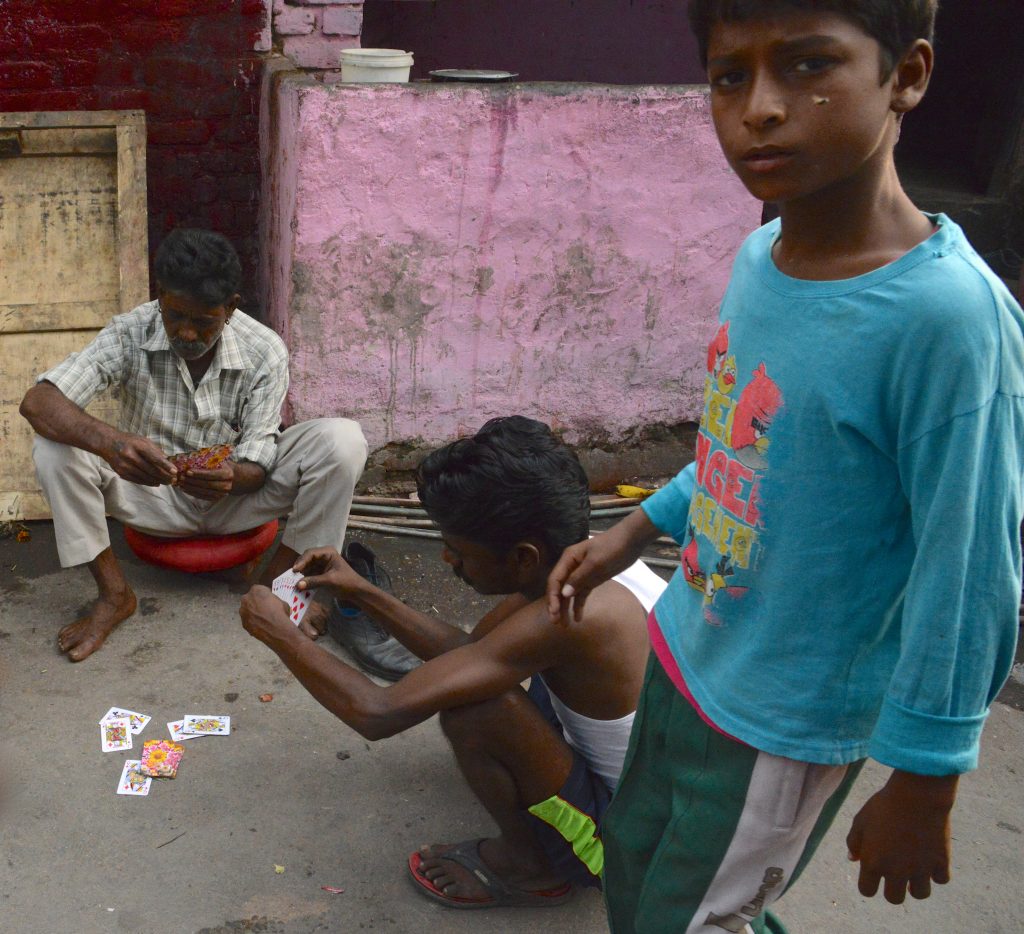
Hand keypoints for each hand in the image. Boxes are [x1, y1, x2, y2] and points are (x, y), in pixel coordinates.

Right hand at [104, 432, 176, 485]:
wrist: (108, 443)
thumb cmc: (130, 441)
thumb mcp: (143, 441)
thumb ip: (155, 450)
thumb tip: (168, 461)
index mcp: (137, 446)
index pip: (154, 457)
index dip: (165, 465)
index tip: (175, 471)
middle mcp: (130, 456)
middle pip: (150, 469)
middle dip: (164, 476)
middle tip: (173, 480)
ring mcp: (124, 465)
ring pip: (145, 477)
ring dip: (158, 481)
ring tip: (167, 482)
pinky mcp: (121, 472)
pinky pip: (137, 480)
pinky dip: (148, 482)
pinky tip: (156, 483)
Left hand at [175, 463, 233, 500]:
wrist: (234, 477)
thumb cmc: (223, 466)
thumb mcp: (219, 460)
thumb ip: (209, 460)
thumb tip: (192, 458)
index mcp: (227, 474)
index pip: (211, 475)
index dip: (199, 474)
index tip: (188, 471)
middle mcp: (226, 485)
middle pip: (206, 484)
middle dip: (192, 481)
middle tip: (181, 477)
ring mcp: (221, 493)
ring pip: (203, 492)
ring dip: (190, 488)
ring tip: (180, 483)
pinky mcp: (216, 498)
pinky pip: (202, 497)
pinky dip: (192, 493)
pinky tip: (185, 489)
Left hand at [240, 585, 302, 652]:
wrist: (276, 629)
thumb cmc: (280, 612)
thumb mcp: (282, 602)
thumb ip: (274, 601)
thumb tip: (276, 605)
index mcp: (256, 590)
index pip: (259, 590)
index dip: (265, 595)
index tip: (269, 600)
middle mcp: (246, 599)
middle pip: (250, 599)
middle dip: (256, 603)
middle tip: (265, 609)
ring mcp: (243, 612)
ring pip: (247, 611)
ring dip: (253, 613)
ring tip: (263, 619)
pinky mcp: (243, 623)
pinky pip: (248, 621)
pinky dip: (253, 623)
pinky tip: (261, 626)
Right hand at [293, 547, 365, 595]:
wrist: (356, 591)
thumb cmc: (347, 582)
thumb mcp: (330, 581)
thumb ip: (314, 581)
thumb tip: (297, 585)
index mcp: (328, 552)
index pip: (310, 553)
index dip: (301, 561)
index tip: (295, 570)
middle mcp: (323, 556)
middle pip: (306, 559)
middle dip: (299, 568)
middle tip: (291, 577)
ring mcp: (320, 565)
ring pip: (306, 567)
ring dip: (300, 575)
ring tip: (292, 582)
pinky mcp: (319, 573)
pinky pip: (308, 574)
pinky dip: (304, 580)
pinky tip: (298, 586)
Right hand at [546, 511, 656, 623]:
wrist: (630, 542)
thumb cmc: (611, 548)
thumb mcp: (595, 563)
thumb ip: (579, 578)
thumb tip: (564, 594)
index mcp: (568, 559)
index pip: (555, 580)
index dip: (552, 597)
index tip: (553, 612)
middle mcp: (571, 567)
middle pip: (560, 589)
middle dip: (556, 605)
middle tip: (556, 623)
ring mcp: (582, 574)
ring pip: (570, 594)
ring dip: (566, 608)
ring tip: (565, 625)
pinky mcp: (592, 580)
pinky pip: (582, 594)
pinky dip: (578, 605)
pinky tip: (578, 618)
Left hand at [846, 770, 957, 903]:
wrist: (916, 794)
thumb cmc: (884, 804)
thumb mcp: (861, 820)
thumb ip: (854, 842)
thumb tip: (853, 859)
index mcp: (873, 862)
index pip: (867, 891)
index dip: (869, 883)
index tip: (874, 873)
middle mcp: (896, 871)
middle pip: (894, 898)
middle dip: (893, 887)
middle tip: (897, 871)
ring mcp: (920, 869)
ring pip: (920, 894)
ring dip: (917, 884)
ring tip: (915, 867)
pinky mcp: (941, 863)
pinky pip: (941, 879)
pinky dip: (937, 871)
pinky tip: (931, 857)